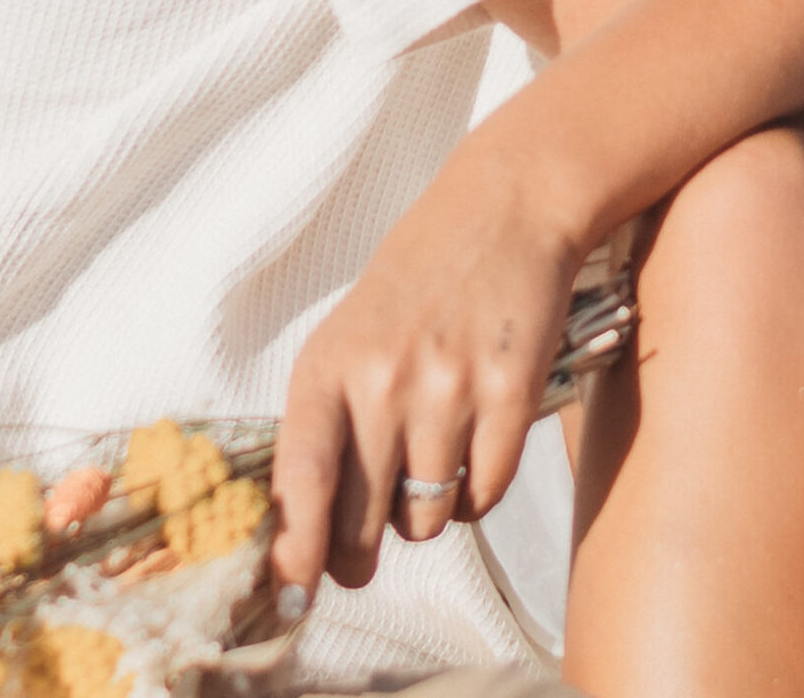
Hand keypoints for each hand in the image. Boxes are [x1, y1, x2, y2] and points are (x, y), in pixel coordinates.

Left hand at [270, 135, 585, 593]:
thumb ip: (327, 424)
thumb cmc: (418, 279)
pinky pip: (483, 496)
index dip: (294, 555)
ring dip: (427, 510)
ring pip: (425, 519)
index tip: (292, 596)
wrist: (505, 207)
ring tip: (433, 455)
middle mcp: (383, 381)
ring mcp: (450, 388)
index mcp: (327, 365)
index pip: (299, 484)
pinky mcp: (512, 393)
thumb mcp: (349, 335)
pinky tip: (477, 442)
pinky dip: (478, 489)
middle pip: (360, 524)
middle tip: (367, 546)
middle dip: (360, 552)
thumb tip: (310, 535)